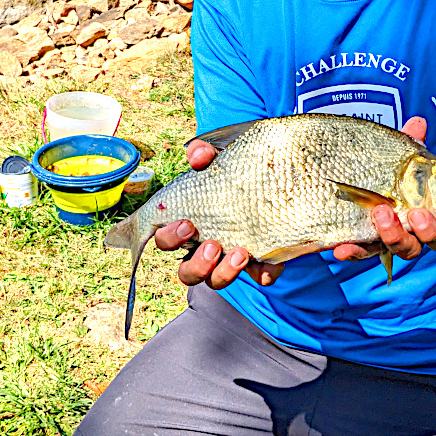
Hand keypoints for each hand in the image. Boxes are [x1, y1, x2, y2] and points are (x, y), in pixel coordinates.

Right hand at [154, 138, 284, 288]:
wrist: (270, 178)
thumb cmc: (231, 173)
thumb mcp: (218, 159)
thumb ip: (204, 153)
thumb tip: (197, 156)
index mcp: (187, 226)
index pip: (164, 240)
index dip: (170, 237)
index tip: (187, 223)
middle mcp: (203, 249)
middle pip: (186, 272)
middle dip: (197, 263)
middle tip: (212, 244)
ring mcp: (229, 260)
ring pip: (214, 282)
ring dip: (224, 273)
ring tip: (239, 253)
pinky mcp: (259, 262)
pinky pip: (258, 277)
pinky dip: (262, 274)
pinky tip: (266, 266)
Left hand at [332, 116, 435, 262]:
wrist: (368, 185)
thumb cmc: (399, 175)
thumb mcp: (403, 159)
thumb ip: (410, 145)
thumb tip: (417, 122)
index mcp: (428, 218)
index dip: (434, 228)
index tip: (421, 214)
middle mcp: (410, 235)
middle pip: (417, 245)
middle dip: (411, 233)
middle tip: (406, 214)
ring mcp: (386, 240)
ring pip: (392, 248)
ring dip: (387, 235)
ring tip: (378, 215)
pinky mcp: (364, 242)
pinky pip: (360, 252)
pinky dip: (352, 252)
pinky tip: (340, 248)